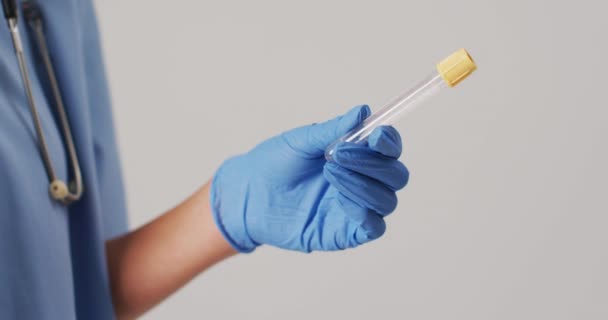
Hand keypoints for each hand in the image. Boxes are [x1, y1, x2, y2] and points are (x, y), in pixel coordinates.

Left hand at [210, 105, 408, 251]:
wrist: (247, 195)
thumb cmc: (274, 165)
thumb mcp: (301, 141)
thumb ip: (333, 130)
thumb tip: (363, 111)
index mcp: (355, 156)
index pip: (389, 149)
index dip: (389, 142)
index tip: (376, 135)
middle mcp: (362, 181)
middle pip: (395, 175)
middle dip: (374, 163)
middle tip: (339, 153)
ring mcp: (356, 208)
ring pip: (387, 201)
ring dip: (364, 184)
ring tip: (330, 171)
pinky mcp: (346, 233)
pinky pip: (374, 227)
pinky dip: (365, 212)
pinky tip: (339, 199)